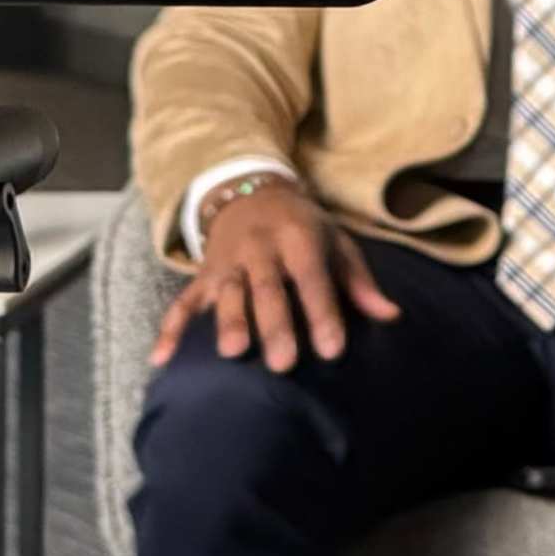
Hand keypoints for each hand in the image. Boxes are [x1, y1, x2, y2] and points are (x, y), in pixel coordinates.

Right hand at [150, 177, 401, 371]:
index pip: (312, 278)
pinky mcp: (202, 276)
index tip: (333, 351)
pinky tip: (162, 360)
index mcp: (298, 238)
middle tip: (284, 364)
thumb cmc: (302, 227)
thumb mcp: (336, 241)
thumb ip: (359, 282)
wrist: (249, 191)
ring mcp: (226, 263)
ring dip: (228, 323)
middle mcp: (259, 250)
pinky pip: (182, 303)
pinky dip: (170, 330)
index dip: (323, 313)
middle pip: (266, 290)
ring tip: (232, 354)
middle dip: (275, 326)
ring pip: (225, 294)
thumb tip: (392, 315)